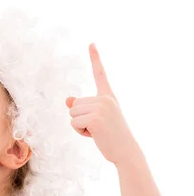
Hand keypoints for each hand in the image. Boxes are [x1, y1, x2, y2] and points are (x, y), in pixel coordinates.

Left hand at [66, 43, 138, 164]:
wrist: (126, 152)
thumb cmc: (110, 136)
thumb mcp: (96, 119)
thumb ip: (82, 108)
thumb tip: (68, 101)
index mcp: (108, 96)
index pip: (100, 74)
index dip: (95, 58)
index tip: (91, 43)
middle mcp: (105, 98)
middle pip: (74, 104)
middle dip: (80, 118)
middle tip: (98, 127)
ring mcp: (101, 107)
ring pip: (72, 113)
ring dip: (79, 126)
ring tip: (97, 131)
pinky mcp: (95, 118)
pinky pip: (73, 123)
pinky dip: (79, 132)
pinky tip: (95, 135)